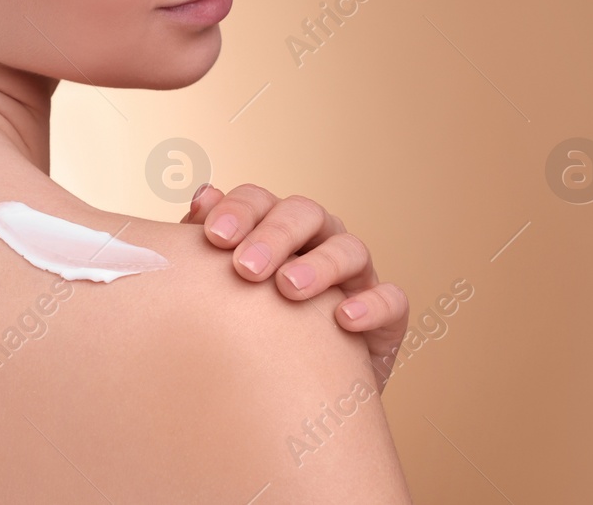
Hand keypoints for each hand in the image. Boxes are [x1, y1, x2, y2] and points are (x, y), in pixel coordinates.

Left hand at [181, 182, 407, 391]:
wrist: (293, 394)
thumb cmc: (252, 330)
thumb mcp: (225, 289)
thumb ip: (210, 245)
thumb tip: (201, 197)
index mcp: (275, 229)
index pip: (260, 201)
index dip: (239, 210)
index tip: (213, 236)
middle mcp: (318, 241)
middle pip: (304, 214)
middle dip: (274, 235)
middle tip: (245, 268)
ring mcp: (355, 276)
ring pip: (349, 248)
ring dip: (320, 264)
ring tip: (289, 288)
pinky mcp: (385, 317)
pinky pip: (391, 299)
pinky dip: (371, 305)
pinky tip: (343, 320)